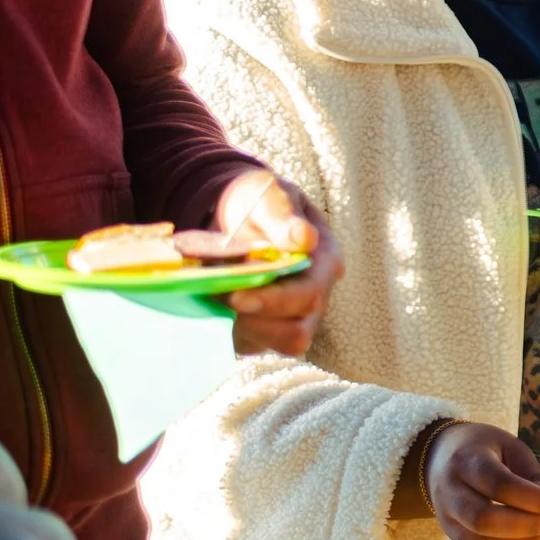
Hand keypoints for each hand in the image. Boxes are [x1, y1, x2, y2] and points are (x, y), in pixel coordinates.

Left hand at [219, 172, 345, 356]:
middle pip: (298, 330)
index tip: (234, 296)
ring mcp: (295, 315)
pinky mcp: (269, 330)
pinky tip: (214, 310)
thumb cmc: (258, 202)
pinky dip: (233, 334)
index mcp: (325, 261)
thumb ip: (282, 213)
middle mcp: (317, 295)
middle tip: (218, 298)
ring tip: (217, 301)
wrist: (240, 216)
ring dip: (246, 330)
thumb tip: (303, 239)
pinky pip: (256, 346)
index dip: (274, 301)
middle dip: (255, 320)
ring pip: (282, 344)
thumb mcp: (268, 194)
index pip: (309, 294)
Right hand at [422, 422, 539, 539]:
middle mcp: (450, 493)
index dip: (538, 499)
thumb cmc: (484, 450)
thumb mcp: (509, 447)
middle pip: (486, 520)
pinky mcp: (454, 538)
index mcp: (465, 462)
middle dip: (531, 526)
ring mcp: (447, 520)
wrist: (439, 458)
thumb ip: (531, 475)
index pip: (500, 486)